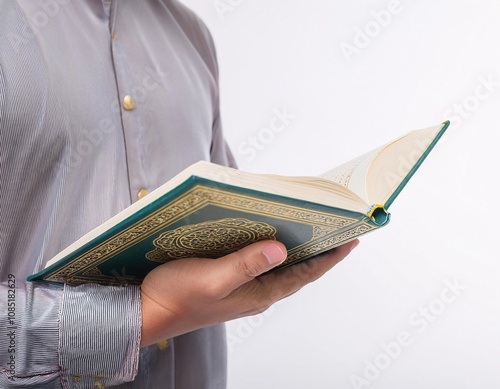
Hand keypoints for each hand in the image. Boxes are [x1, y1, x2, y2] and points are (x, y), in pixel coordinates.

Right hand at [140, 239, 358, 346]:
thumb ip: (245, 265)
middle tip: (336, 228)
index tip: (352, 240)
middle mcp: (257, 292)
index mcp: (259, 293)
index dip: (330, 258)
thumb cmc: (177, 296)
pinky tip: (268, 234)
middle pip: (297, 270)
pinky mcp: (229, 281)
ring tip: (311, 229)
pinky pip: (260, 263)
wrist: (148, 312)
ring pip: (280, 267)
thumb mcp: (211, 279)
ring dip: (297, 249)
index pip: (305, 274)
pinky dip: (272, 249)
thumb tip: (281, 249)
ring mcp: (243, 287)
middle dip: (319, 251)